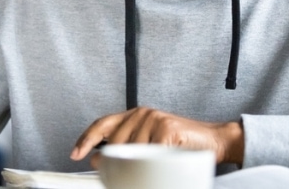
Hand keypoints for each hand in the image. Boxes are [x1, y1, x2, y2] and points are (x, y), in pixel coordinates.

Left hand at [69, 107, 243, 166]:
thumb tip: (100, 160)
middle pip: (115, 143)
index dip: (86, 139)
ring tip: (154, 167)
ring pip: (132, 152)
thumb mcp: (149, 144)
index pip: (102, 124)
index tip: (76, 154)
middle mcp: (141, 113)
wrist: (213, 140)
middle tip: (121, 175)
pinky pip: (151, 155)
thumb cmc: (180, 144)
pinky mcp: (166, 129)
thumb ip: (128, 147)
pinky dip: (156, 165)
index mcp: (134, 115)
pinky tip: (164, 162)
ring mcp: (154, 119)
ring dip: (141, 166)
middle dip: (116, 162)